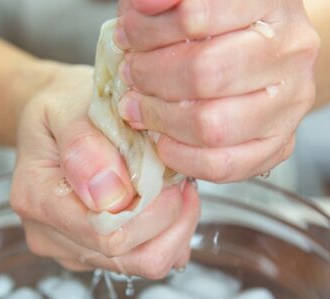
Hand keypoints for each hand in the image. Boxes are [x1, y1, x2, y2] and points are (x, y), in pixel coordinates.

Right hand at [10, 64, 199, 278]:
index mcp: (35, 198)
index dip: (150, 209)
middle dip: (168, 218)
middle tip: (180, 177)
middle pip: (126, 256)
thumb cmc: (63, 107)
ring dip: (173, 228)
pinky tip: (164, 201)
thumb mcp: (68, 107)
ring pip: (142, 264)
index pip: (103, 232)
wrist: (53, 117)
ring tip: (176, 188)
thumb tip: (109, 194)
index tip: (171, 173)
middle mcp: (45, 233)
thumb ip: (84, 146)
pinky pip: (143, 260)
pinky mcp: (91, 255)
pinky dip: (166, 235)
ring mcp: (68, 249)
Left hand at [115, 0, 318, 182]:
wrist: (258, 49)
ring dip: (159, 118)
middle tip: (131, 73)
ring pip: (212, 124)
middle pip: (205, 72)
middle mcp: (289, 50)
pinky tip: (162, 139)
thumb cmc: (214, 24)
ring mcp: (290, 99)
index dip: (148, 30)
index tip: (126, 35)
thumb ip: (165, 0)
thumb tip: (144, 3)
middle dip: (150, 75)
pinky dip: (180, 156)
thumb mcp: (187, 1)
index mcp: (268, 3)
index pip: (198, 15)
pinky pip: (223, 164)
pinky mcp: (279, 142)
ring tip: (138, 105)